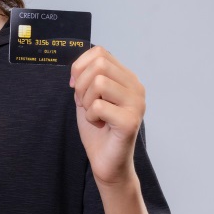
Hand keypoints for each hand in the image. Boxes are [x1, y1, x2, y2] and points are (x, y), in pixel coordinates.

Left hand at [69, 46, 145, 187]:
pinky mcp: (130, 120)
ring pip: (99, 82)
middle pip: (100, 64)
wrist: (106, 162)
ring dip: (86, 100)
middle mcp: (136, 87)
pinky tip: (99, 124)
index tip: (76, 86)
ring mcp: (137, 103)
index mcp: (127, 78)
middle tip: (85, 103)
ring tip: (94, 114)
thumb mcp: (88, 97)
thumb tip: (77, 68)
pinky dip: (90, 116)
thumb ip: (86, 78)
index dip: (80, 66)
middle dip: (82, 84)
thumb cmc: (98, 129)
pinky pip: (98, 105)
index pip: (100, 52)